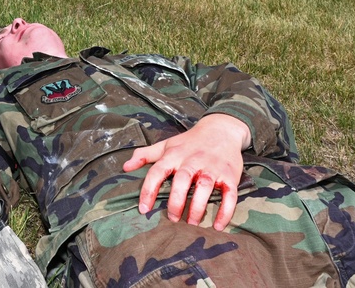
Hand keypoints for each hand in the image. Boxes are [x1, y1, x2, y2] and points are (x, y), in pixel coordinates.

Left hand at [122, 114, 249, 230]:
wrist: (221, 129)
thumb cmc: (189, 141)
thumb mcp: (166, 145)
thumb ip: (145, 155)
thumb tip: (125, 167)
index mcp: (174, 155)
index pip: (157, 172)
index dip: (148, 190)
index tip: (143, 209)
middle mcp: (192, 160)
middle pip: (182, 180)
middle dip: (175, 201)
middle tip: (172, 219)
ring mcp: (212, 168)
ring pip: (205, 187)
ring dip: (198, 207)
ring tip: (191, 222)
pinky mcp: (230, 175)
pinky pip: (229, 195)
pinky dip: (225, 211)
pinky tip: (217, 226)